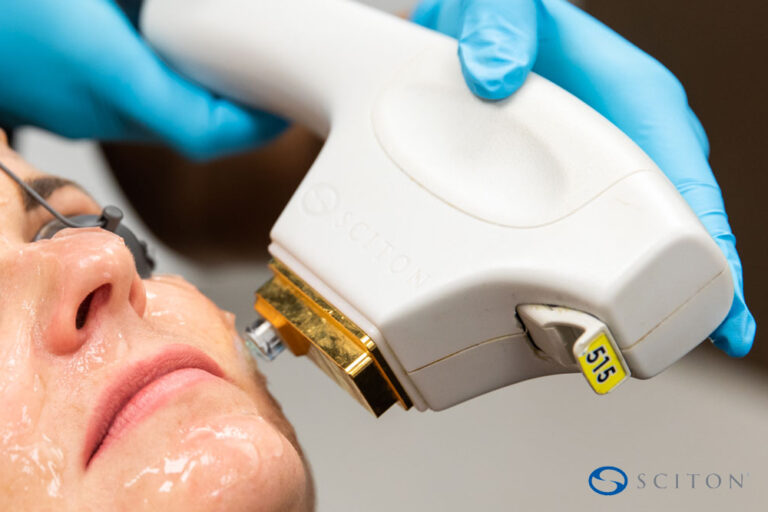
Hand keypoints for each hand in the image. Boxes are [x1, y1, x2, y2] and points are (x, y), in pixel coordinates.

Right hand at [0, 0, 285, 159]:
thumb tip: (189, 3)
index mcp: (101, 68)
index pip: (204, 131)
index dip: (254, 126)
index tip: (283, 106)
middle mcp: (89, 102)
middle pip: (188, 130)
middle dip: (235, 114)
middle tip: (271, 83)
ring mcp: (67, 106)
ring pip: (155, 120)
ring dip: (196, 100)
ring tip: (231, 66)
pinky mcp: (52, 97)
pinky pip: (121, 104)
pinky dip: (155, 86)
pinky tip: (161, 50)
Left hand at [413, 0, 754, 356]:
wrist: (479, 28)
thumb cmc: (506, 15)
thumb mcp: (502, 7)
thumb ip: (501, 28)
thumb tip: (495, 74)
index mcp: (635, 97)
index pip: (684, 178)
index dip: (705, 245)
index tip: (719, 304)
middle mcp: (632, 137)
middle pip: (673, 224)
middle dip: (681, 287)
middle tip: (672, 347)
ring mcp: (603, 166)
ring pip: (637, 238)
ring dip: (639, 290)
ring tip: (630, 346)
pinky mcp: (571, 186)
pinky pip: (597, 235)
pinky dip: (599, 275)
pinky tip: (590, 311)